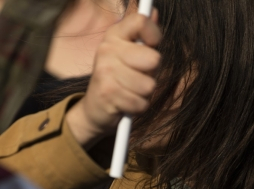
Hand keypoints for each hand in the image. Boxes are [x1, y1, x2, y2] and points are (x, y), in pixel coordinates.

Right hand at [66, 9, 161, 148]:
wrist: (95, 108)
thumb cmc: (119, 80)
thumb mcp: (129, 55)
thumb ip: (144, 37)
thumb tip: (154, 12)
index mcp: (114, 35)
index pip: (141, 21)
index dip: (155, 35)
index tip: (152, 46)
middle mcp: (107, 49)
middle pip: (152, 59)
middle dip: (152, 74)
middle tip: (139, 77)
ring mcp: (106, 71)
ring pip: (148, 85)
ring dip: (144, 94)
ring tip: (131, 92)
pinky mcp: (108, 94)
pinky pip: (140, 103)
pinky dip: (138, 107)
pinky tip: (127, 104)